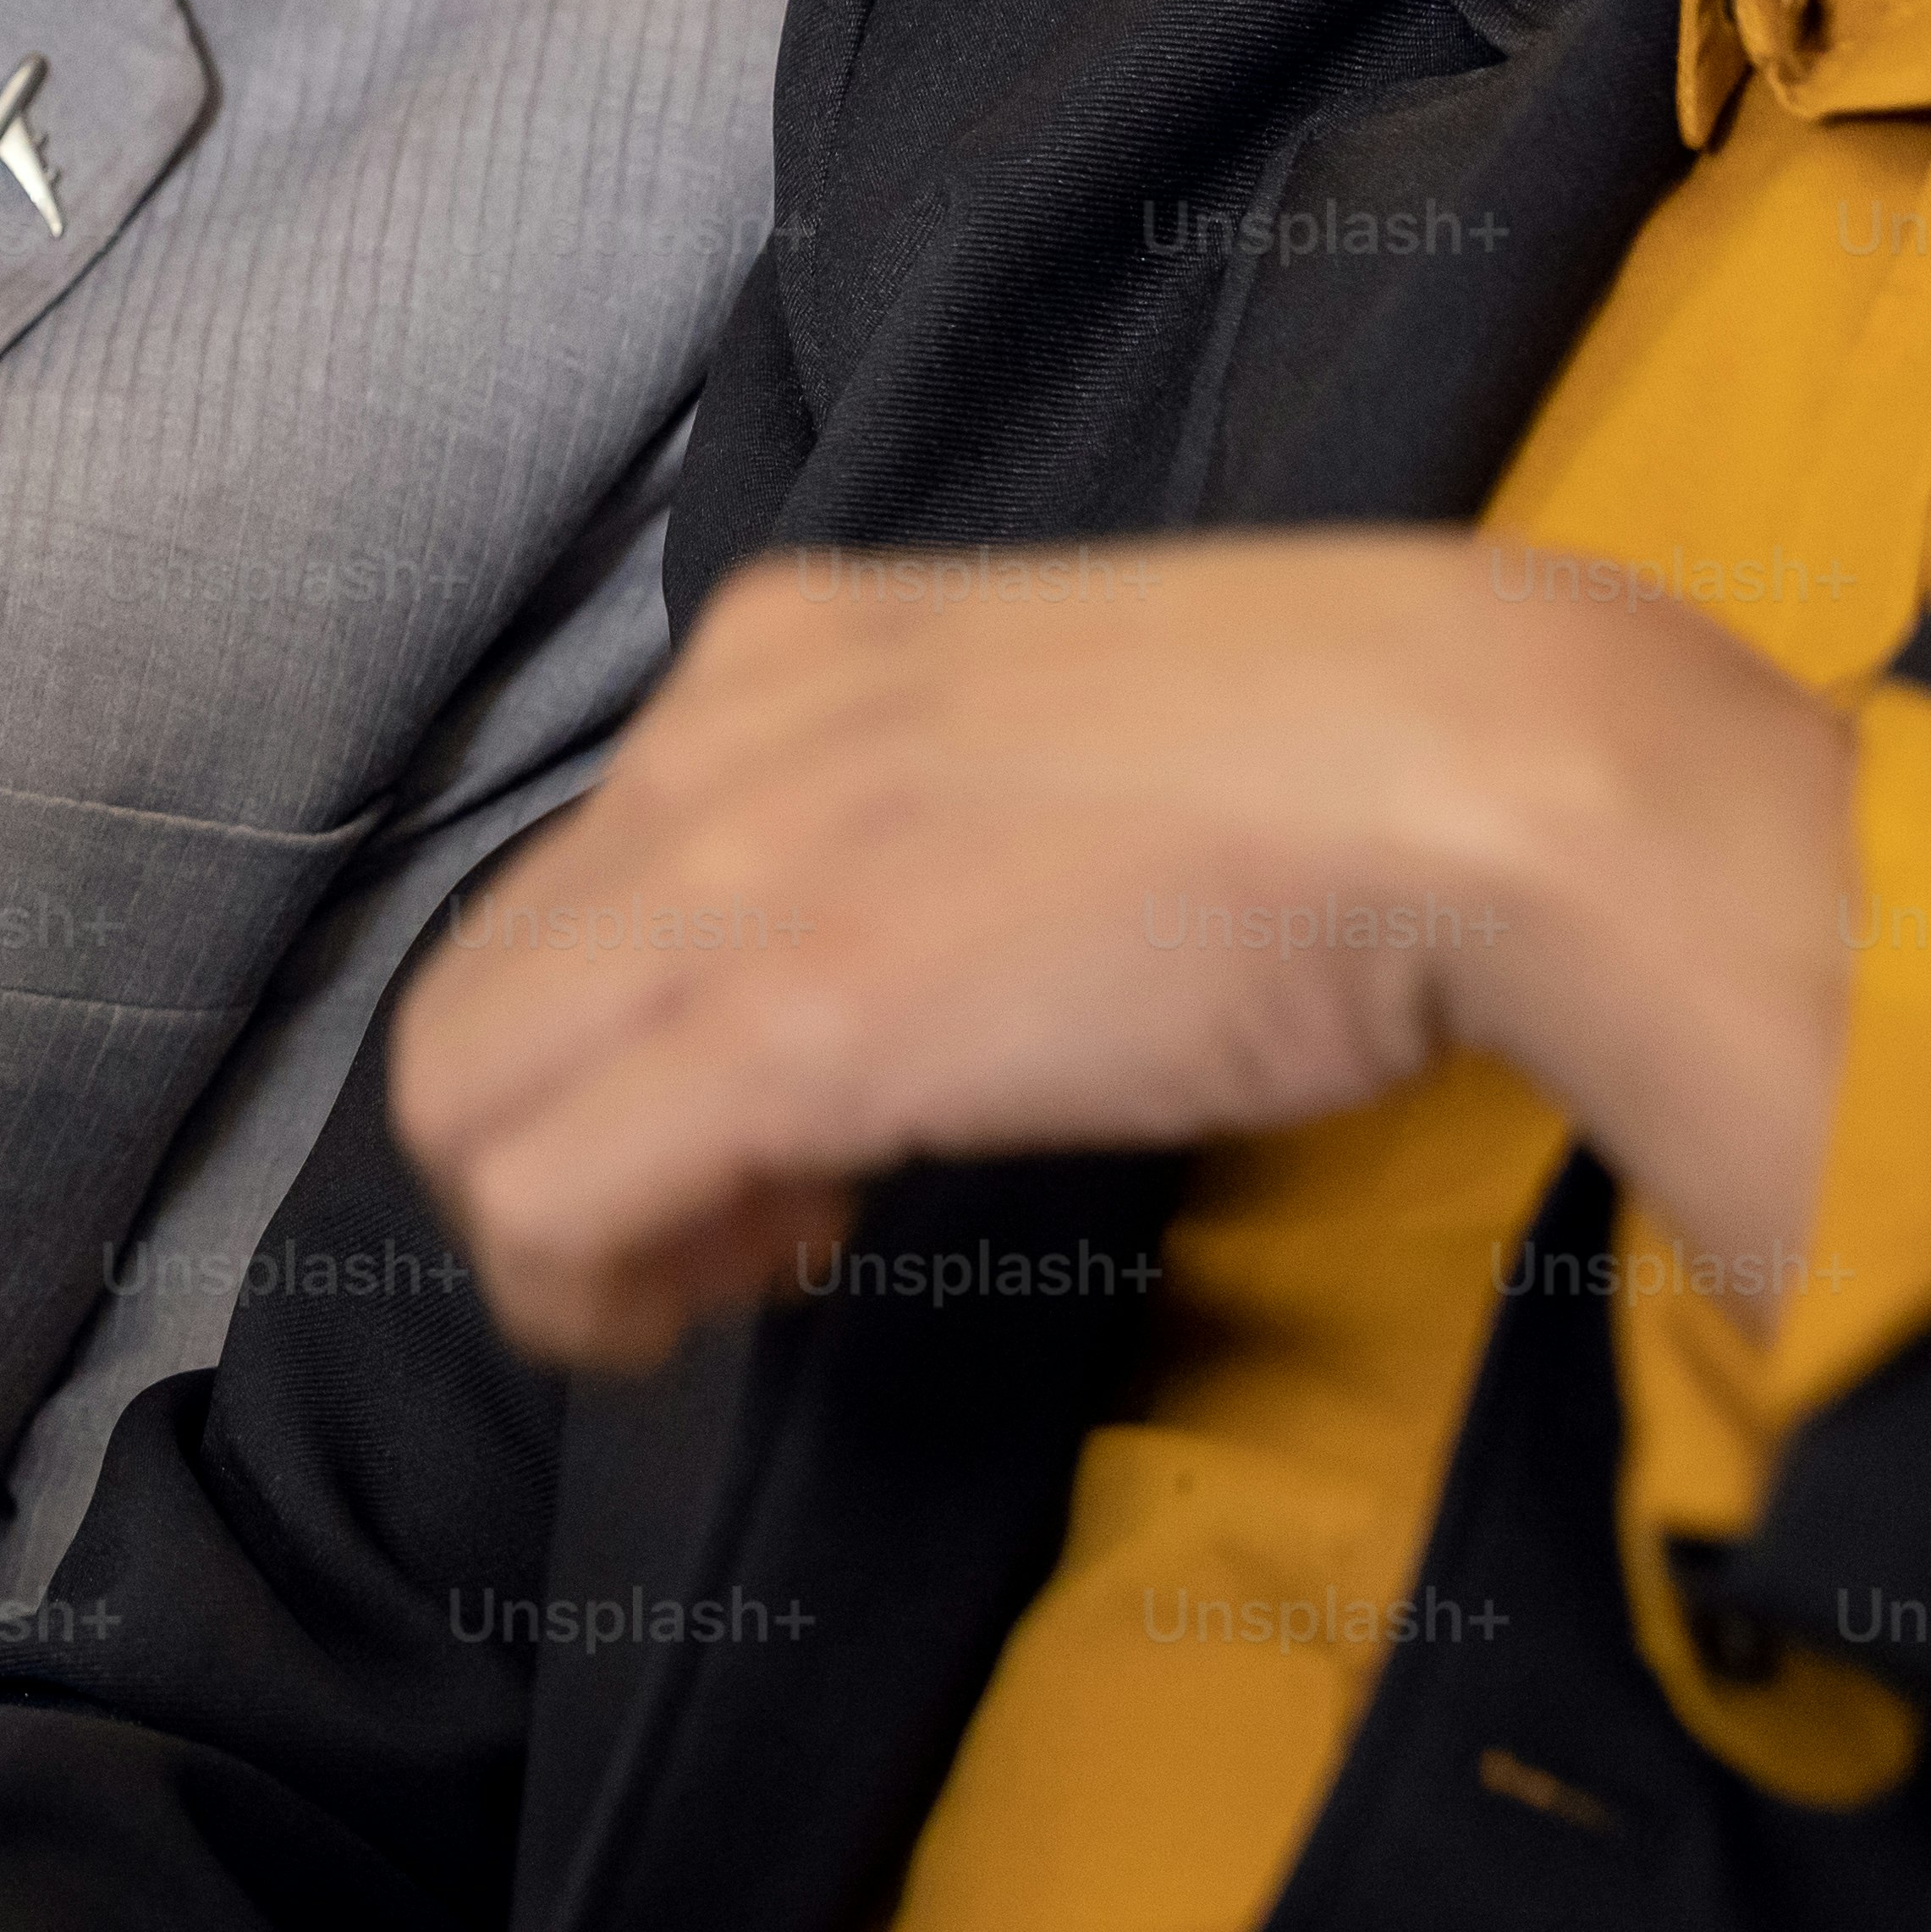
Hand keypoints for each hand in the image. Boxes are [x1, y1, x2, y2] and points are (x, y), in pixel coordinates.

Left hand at [394, 531, 1852, 1370]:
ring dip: (565, 1235)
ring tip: (746, 1268)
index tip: (764, 1122)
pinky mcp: (789, 1026)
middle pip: (474, 1001)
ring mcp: (736, 881)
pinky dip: (599, 1281)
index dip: (629, 1036)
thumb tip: (870, 965)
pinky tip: (757, 1280)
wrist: (1470, 762)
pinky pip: (546, 1194)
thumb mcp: (1051, 729)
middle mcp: (713, 743)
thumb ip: (914, 818)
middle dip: (560, 1147)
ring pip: (460, 1106)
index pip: (569, 884)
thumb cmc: (1335, 765)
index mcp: (778, 651)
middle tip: (736, 1231)